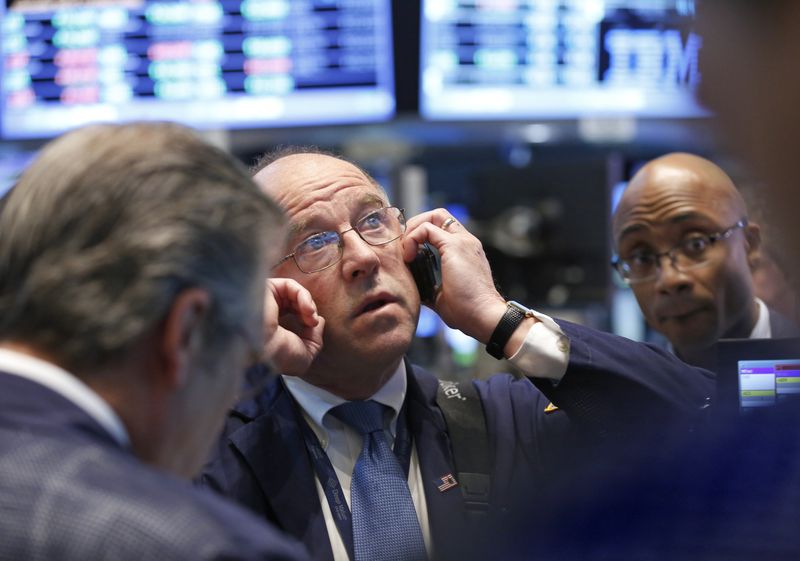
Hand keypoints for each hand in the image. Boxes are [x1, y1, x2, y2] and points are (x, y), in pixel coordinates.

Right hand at [263, 278, 324, 375]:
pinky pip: (290, 285)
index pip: (292, 314)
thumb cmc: (279, 357)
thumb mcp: (304, 355)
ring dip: (308, 304)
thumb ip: (315, 340)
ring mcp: (264, 299)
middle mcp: (266, 312)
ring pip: (293, 292)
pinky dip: (304, 296)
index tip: (313, 328)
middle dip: (309, 311)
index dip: (307, 319)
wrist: (261, 351)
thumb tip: (319, 320)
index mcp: (271, 328)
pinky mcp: (264, 288)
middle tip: (313, 323)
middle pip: (294, 302)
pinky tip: (307, 309)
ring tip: (311, 317)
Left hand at [402, 209, 508, 343]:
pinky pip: (426, 229)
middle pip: (438, 216)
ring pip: (433, 216)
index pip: (442, 228)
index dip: (421, 234)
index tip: (408, 253)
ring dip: (413, 229)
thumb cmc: (466, 312)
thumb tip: (413, 286)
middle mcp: (466, 241)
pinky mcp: (455, 246)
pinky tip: (409, 258)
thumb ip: (430, 284)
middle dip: (415, 225)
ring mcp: (462, 241)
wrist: (483, 317)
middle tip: (404, 247)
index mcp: (465, 251)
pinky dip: (412, 239)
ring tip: (405, 251)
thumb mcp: (442, 294)